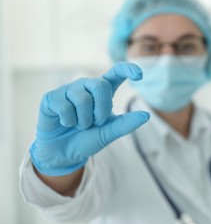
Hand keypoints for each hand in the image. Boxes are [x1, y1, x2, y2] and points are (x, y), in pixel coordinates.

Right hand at [30, 62, 149, 175]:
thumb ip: (126, 124)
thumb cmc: (88, 138)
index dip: (128, 69)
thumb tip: (146, 115)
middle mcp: (86, 86)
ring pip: (82, 98)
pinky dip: (68, 121)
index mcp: (103, 91)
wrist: (64, 153)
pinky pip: (65, 106)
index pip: (116, 72)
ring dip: (84, 120)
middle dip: (101, 109)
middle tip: (95, 123)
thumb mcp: (109, 132)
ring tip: (79, 125)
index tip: (139, 75)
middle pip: (100, 85)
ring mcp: (68, 90)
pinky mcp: (52, 97)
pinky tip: (65, 123)